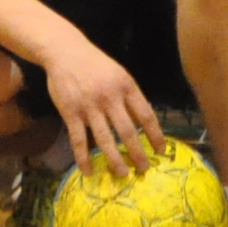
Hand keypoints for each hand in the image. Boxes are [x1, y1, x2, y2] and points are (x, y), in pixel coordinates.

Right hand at [43, 40, 162, 175]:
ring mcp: (89, 106)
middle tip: (144, 170)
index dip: (155, 135)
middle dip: (138, 153)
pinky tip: (88, 171)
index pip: (146, 115)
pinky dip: (83, 158)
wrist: (65, 51)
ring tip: (122, 174)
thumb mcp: (119, 74)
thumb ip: (130, 96)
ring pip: (105, 139)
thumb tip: (143, 123)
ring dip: (115, 160)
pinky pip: (78, 140)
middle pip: (127, 131)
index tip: (161, 151)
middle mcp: (110, 97)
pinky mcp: (70, 113)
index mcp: (126, 86)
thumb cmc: (95, 64)